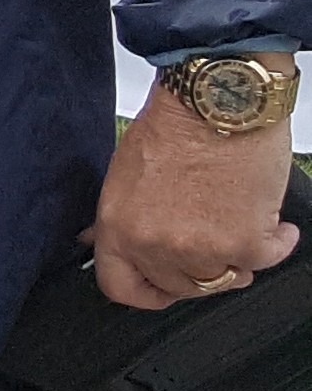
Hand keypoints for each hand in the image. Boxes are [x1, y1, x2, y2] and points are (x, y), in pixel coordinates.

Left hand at [88, 79, 300, 310]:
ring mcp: (201, 248)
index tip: (164, 290)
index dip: (146, 293)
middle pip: (180, 287)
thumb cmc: (176, 121)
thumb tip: (112, 243)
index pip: (121, 287)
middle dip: (199, 269)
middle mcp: (156, 244)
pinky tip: (276, 225)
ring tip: (244, 223)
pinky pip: (266, 259)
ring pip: (225, 278)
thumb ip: (124, 218)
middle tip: (215, 244)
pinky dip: (278, 242)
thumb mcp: (126, 172)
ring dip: (238, 256)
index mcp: (119, 227)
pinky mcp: (245, 241)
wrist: (218, 97)